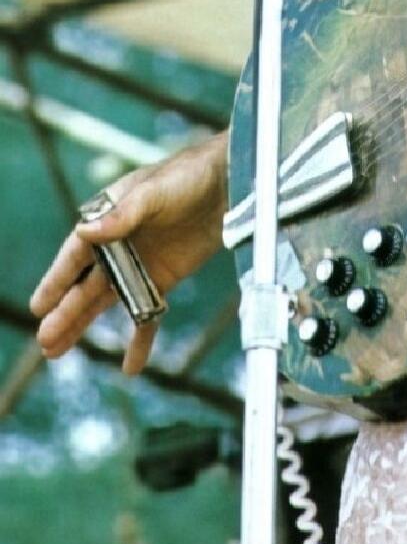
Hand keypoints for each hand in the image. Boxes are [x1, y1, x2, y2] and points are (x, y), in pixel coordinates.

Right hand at [30, 132, 228, 375]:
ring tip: (57, 352)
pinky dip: (140, 340)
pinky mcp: (165, 278)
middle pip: (86, 284)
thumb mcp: (155, 192)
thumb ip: (123, 214)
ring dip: (83, 325)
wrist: (230, 182)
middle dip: (65, 312)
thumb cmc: (187, 176)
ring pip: (106, 301)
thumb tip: (84, 232)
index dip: (57, 280)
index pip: (77, 254)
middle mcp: (119, 245)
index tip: (38, 306)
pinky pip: (148, 314)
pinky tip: (130, 367)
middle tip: (44, 340)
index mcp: (109, 219)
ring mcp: (140, 264)